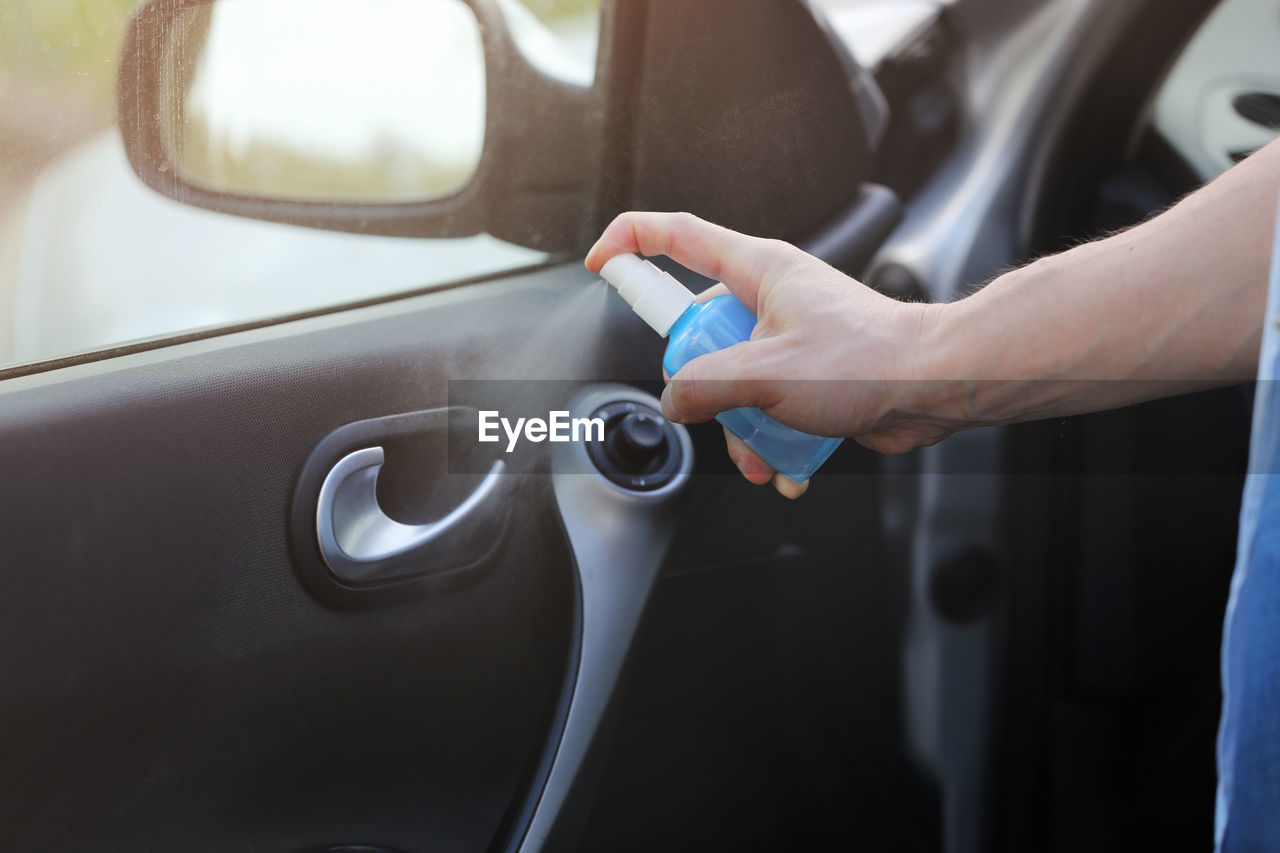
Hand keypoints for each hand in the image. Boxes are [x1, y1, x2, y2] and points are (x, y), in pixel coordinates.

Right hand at [585, 211, 966, 495]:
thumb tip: (673, 398)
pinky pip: (765, 404)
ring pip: (730, 378)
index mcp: (758, 269)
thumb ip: (704, 385)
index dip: (630, 242)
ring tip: (760, 451)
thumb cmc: (872, 360)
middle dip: (698, 384)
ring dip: (737, 426)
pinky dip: (768, 438)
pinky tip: (784, 464)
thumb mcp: (766, 373)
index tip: (600, 264)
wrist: (936, 386)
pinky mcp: (807, 373)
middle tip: (713, 405)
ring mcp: (788, 335)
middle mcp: (770, 297)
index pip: (676, 235)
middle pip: (698, 331)